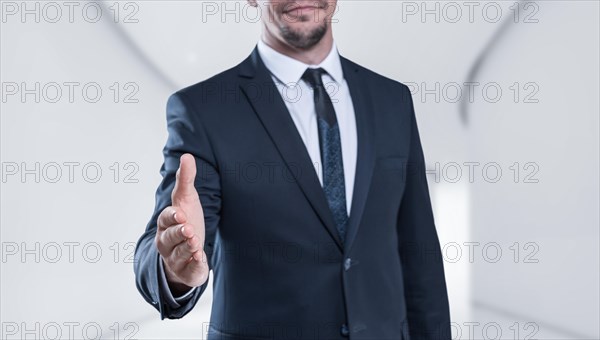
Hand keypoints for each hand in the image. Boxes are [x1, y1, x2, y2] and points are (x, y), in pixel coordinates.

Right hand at [155, 153, 208, 294]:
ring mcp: (175, 258)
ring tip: (195, 244)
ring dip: (186, 249)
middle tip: (188, 229)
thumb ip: (186, 180)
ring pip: (178, 254)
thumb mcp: (186, 200)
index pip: (165, 218)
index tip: (181, 214)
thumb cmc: (184, 221)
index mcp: (165, 223)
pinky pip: (188, 271)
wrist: (185, 252)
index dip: (172, 217)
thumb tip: (187, 156)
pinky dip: (193, 267)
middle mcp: (166, 242)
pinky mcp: (187, 271)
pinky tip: (200, 261)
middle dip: (178, 233)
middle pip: (169, 237)